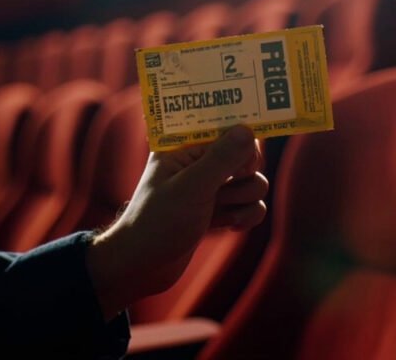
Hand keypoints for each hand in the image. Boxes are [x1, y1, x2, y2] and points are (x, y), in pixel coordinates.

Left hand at [86, 125, 267, 318]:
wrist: (143, 267)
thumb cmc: (158, 222)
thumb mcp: (190, 188)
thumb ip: (221, 159)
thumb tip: (247, 130)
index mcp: (185, 146)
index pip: (227, 128)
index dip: (242, 145)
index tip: (243, 166)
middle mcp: (200, 162)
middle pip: (247, 157)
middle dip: (243, 178)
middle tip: (222, 192)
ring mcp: (211, 187)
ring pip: (252, 183)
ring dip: (244, 201)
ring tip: (221, 215)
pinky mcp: (219, 210)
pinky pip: (251, 205)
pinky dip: (247, 216)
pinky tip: (230, 226)